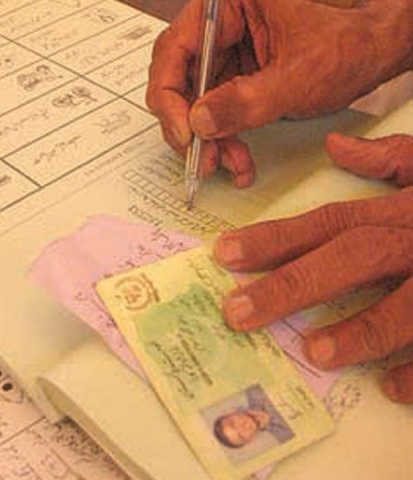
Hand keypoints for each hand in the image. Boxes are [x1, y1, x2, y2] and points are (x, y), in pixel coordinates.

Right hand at [146, 0, 412, 180]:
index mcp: (229, 5)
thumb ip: (246, 101)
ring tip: (228, 163)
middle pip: (177, 81)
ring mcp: (223, 56)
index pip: (174, 49)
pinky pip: (212, 115)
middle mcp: (219, 28)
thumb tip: (199, 121)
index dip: (170, 96)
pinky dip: (222, 140)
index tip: (184, 132)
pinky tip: (237, 158)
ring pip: (193, 105)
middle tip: (201, 157)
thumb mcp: (296, 76)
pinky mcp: (231, 80)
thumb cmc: (345, 47)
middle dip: (190, 126)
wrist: (371, 57)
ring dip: (208, 141)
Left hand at [213, 132, 412, 402]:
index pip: (327, 221)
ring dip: (361, 328)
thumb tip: (337, 146)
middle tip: (237, 312)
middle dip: (290, 285)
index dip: (274, 237)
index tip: (225, 255)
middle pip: (349, 258)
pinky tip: (392, 387)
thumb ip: (391, 159)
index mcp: (401, 212)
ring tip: (314, 352)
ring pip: (408, 304)